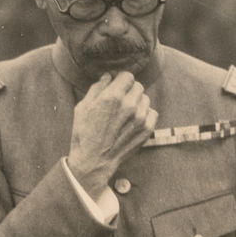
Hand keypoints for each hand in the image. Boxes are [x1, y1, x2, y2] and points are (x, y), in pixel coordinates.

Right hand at [67, 71, 155, 194]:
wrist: (94, 160)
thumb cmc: (85, 133)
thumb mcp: (83, 106)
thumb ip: (97, 88)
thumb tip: (108, 76)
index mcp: (112, 96)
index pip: (127, 75)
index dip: (121, 80)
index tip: (117, 86)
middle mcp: (129, 105)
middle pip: (138, 86)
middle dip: (130, 90)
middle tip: (121, 100)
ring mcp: (140, 118)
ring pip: (146, 99)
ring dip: (138, 102)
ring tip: (127, 112)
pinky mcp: (147, 130)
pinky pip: (152, 112)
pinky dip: (145, 114)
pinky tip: (134, 121)